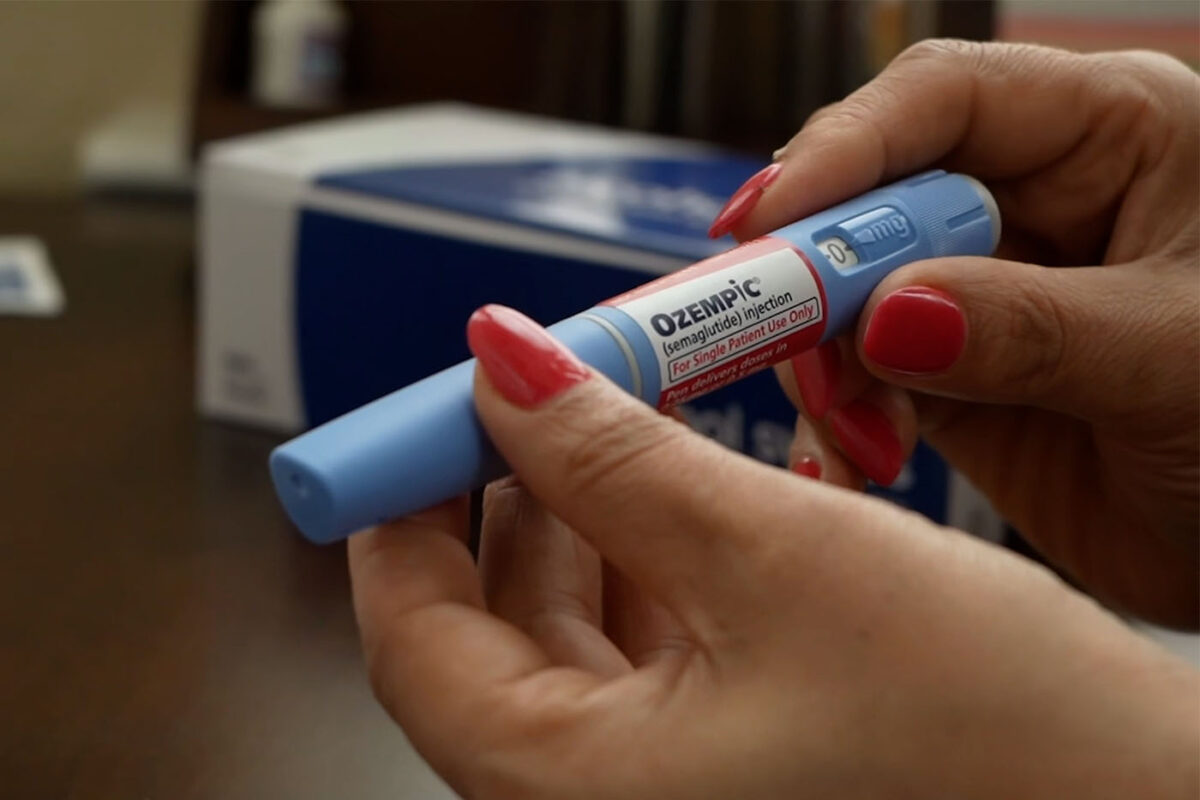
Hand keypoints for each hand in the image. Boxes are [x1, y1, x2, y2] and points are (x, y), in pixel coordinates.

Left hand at [348, 305, 1197, 799]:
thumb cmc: (995, 741)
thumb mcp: (774, 559)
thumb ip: (615, 457)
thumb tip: (502, 367)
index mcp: (570, 789)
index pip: (411, 637)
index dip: (401, 509)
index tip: (420, 414)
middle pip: (493, 624)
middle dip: (516, 489)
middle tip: (546, 385)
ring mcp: (669, 788)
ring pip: (580, 627)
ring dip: (600, 510)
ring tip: (636, 413)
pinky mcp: (733, 761)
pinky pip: (657, 646)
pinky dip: (667, 556)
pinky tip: (707, 482)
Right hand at [724, 41, 1199, 626]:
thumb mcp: (1174, 359)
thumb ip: (1030, 328)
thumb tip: (884, 313)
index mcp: (1109, 135)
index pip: (946, 101)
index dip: (845, 150)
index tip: (766, 223)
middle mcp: (1031, 202)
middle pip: (873, 199)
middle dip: (817, 277)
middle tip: (783, 347)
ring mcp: (982, 293)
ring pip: (848, 297)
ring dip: (826, 365)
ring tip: (857, 436)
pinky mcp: (951, 376)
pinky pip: (861, 377)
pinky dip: (842, 418)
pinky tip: (858, 461)